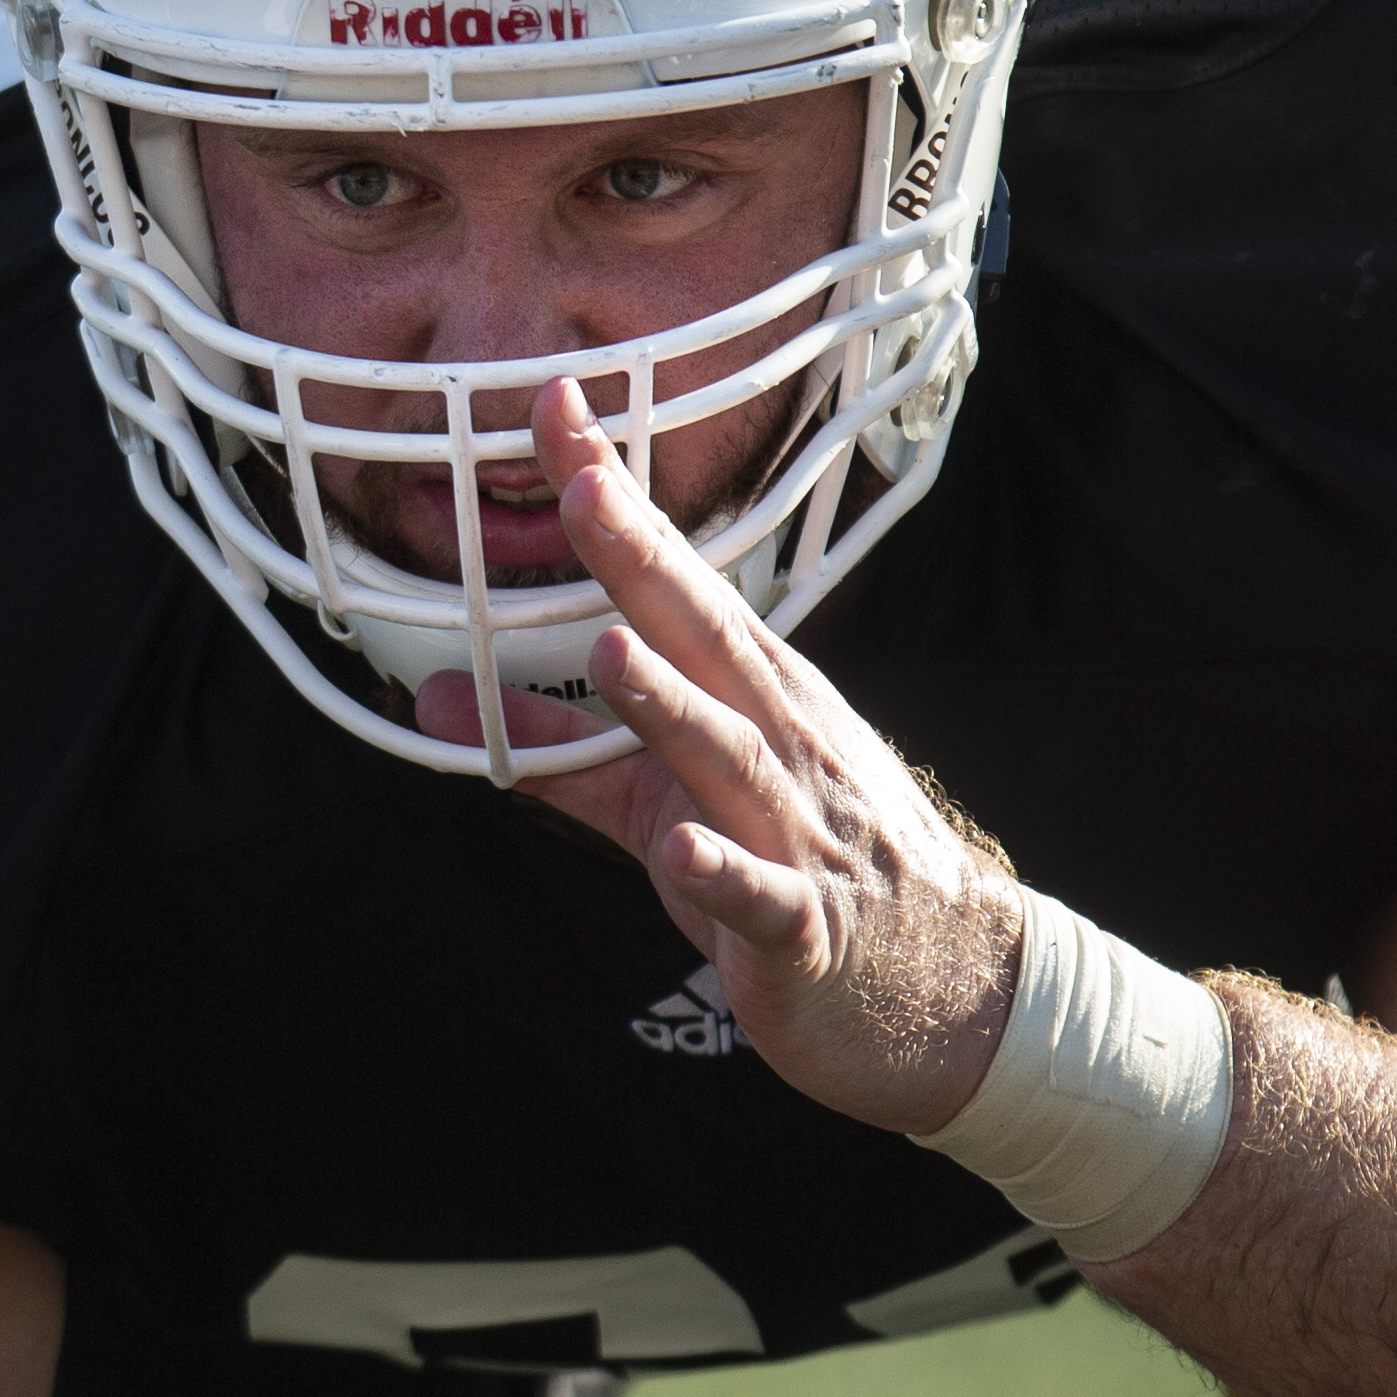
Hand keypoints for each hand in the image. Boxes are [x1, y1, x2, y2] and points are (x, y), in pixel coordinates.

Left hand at [413, 377, 1025, 1134]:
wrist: (952, 987)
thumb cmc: (803, 864)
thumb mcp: (665, 798)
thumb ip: (556, 749)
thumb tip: (443, 698)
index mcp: (750, 692)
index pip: (674, 578)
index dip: (618, 497)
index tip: (555, 409)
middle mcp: (780, 739)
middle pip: (706, 639)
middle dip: (642, 563)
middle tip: (581, 489)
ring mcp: (800, 830)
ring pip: (732, 757)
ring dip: (672, 705)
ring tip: (611, 652)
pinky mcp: (809, 927)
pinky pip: (762, 898)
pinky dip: (721, 874)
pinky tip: (678, 853)